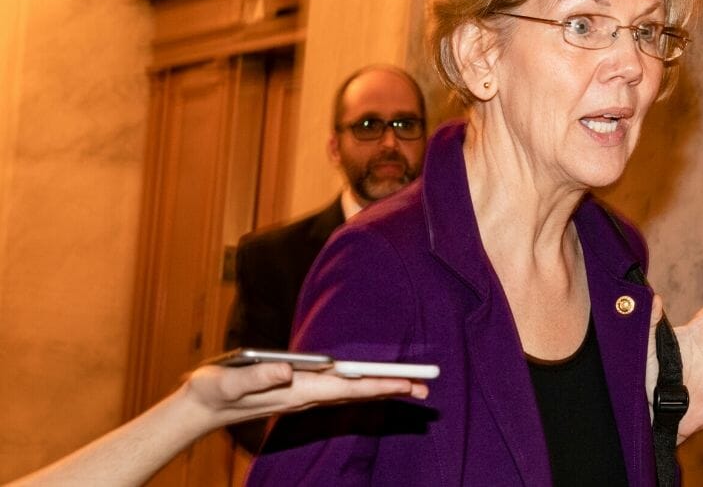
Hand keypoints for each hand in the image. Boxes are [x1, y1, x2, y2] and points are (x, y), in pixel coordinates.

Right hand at [181, 362, 428, 428]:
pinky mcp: (297, 392)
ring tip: (411, 386)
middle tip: (426, 387)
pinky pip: (337, 390)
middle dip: (391, 389)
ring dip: (380, 388)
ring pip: (350, 392)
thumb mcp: (228, 381)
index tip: (407, 384)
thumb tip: (289, 371)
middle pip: (356, 392)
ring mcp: (302, 396)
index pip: (346, 389)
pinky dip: (360, 386)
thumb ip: (257, 376)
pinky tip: (371, 384)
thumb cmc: (213, 391)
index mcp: (296, 392)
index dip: (378, 386)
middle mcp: (305, 397)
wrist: (199, 409)